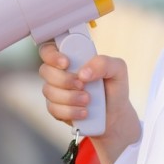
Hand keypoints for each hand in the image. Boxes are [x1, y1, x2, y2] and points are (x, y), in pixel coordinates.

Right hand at [38, 43, 140, 163]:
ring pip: (48, 91)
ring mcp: (55, 90)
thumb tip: (83, 73)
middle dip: (64, 80)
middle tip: (82, 85)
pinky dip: (70, 112)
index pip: (48, 49)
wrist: (115, 114)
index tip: (66, 63)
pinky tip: (84, 112)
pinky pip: (53, 109)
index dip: (52, 55)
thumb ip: (103, 63)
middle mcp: (59, 72)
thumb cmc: (114, 87)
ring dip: (69, 97)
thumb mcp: (118, 70)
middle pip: (45, 70)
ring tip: (88, 100)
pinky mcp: (55, 108)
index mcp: (71, 56)